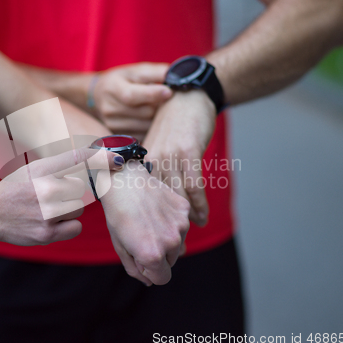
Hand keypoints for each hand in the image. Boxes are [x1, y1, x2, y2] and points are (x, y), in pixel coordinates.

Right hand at [0, 148, 122, 245]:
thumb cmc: (15, 189)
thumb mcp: (34, 168)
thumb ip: (62, 164)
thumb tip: (95, 161)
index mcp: (42, 169)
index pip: (77, 159)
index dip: (101, 158)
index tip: (118, 160)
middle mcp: (45, 189)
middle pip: (81, 190)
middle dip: (73, 193)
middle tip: (53, 195)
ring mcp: (46, 213)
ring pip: (79, 209)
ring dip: (70, 210)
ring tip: (48, 208)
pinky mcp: (46, 234)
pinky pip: (76, 227)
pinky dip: (69, 225)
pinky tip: (52, 222)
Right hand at [92, 63, 172, 138]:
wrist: (98, 96)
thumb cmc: (122, 81)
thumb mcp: (134, 71)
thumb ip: (154, 72)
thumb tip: (176, 77)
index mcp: (112, 88)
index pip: (132, 95)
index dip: (153, 94)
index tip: (169, 91)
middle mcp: (109, 109)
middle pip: (144, 112)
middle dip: (160, 106)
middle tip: (169, 100)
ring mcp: (112, 125)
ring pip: (146, 126)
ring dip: (158, 119)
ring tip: (161, 109)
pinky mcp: (118, 137)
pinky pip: (143, 136)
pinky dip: (152, 129)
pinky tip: (153, 120)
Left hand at [101, 161, 189, 285]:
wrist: (123, 180)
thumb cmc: (117, 214)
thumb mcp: (120, 246)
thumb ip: (135, 269)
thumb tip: (149, 281)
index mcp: (152, 255)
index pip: (162, 278)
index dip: (149, 271)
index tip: (140, 256)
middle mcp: (171, 242)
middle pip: (171, 262)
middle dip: (158, 255)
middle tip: (142, 235)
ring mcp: (181, 224)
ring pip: (177, 244)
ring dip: (166, 238)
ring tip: (148, 221)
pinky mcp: (184, 209)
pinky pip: (181, 225)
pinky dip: (171, 222)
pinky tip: (156, 210)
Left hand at [142, 90, 215, 225]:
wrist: (187, 96)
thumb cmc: (172, 124)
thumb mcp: (156, 145)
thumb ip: (154, 168)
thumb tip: (154, 197)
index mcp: (143, 159)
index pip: (140, 195)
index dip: (145, 217)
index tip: (149, 236)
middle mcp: (153, 158)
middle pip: (156, 199)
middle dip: (162, 224)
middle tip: (169, 246)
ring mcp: (170, 155)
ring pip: (175, 195)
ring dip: (182, 219)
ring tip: (185, 238)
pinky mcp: (188, 151)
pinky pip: (193, 185)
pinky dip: (199, 204)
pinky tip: (201, 218)